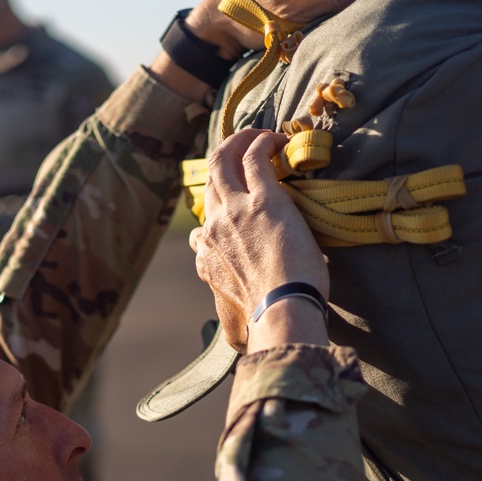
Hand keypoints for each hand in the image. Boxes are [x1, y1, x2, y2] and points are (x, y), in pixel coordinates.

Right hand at [191, 128, 329, 350]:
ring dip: (240, 141)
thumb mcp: (235, 331)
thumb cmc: (262, 328)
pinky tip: (279, 139)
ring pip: (223, 159)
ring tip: (262, 136)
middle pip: (208, 183)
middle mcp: (214, 231)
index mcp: (207, 262)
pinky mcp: (264, 199)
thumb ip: (231, 325)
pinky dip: (263, 141)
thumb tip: (236, 344)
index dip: (217, 221)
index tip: (237, 219)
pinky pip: (254, 157)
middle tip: (245, 153)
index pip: (202, 234)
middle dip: (223, 162)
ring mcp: (236, 212)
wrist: (279, 316)